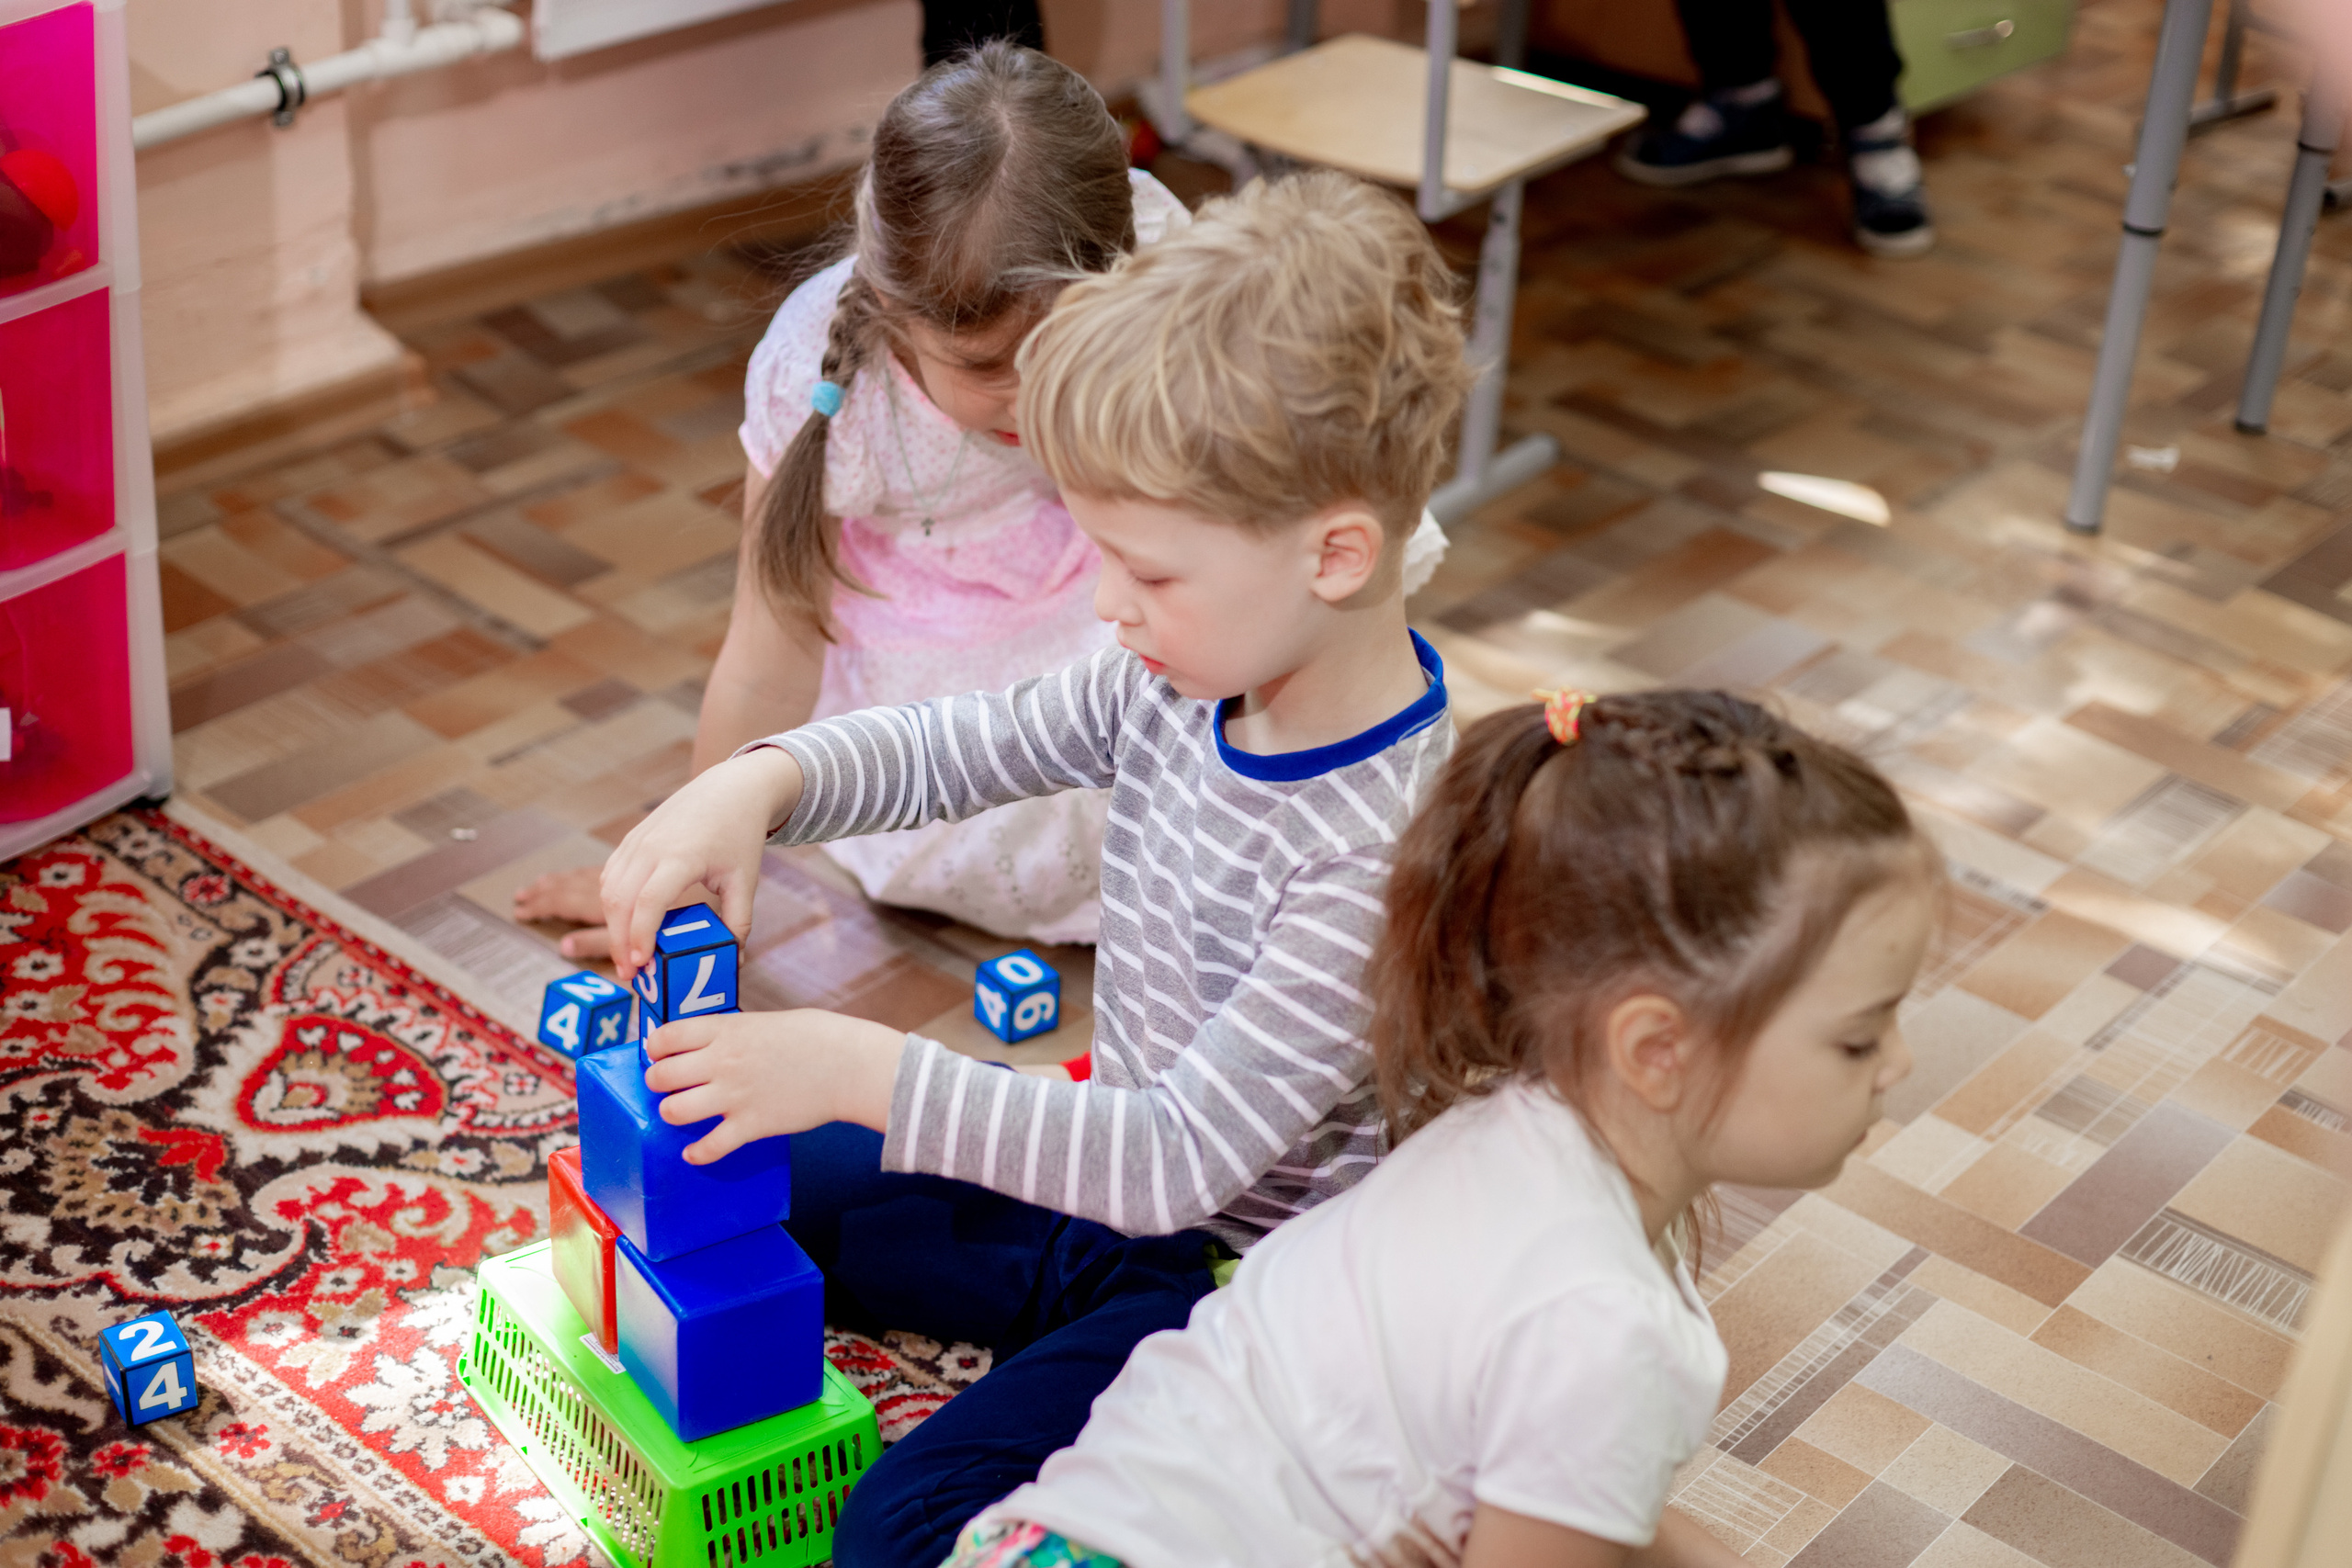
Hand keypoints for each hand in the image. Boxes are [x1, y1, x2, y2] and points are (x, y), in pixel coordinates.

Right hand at [601, 747, 803, 978]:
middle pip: (619, 900)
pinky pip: (610, 875)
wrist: (731, 789)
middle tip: (630, 974)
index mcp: (682, 856)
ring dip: (612, 925)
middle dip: (619, 941)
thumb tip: (734, 960)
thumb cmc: (740, 835)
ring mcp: (637, 841)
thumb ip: (739, 922)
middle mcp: (652, 847)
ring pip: (608, 889)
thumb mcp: (745, 880)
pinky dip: (612, 903)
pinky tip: (625, 924)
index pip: (649, 901)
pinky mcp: (631, 839)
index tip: (640, 965)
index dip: (640, 936)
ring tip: (627, 956)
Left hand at [643, 1008, 904, 1161]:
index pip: (666, 1037)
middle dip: (658, 1083)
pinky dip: (697, 1153)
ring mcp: (735, 1096)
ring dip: (672, 1114)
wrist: (849, 1066)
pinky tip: (694, 1151)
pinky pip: (708, 1148)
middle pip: (661, 1076)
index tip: (659, 1054)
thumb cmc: (817, 1037)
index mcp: (726, 1030)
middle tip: (668, 1086)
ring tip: (682, 1113)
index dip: (655, 1048)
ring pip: (674, 1111)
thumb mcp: (766, 1021)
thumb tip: (716, 1044)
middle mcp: (722, 1062)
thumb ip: (734, 1033)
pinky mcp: (751, 1126)